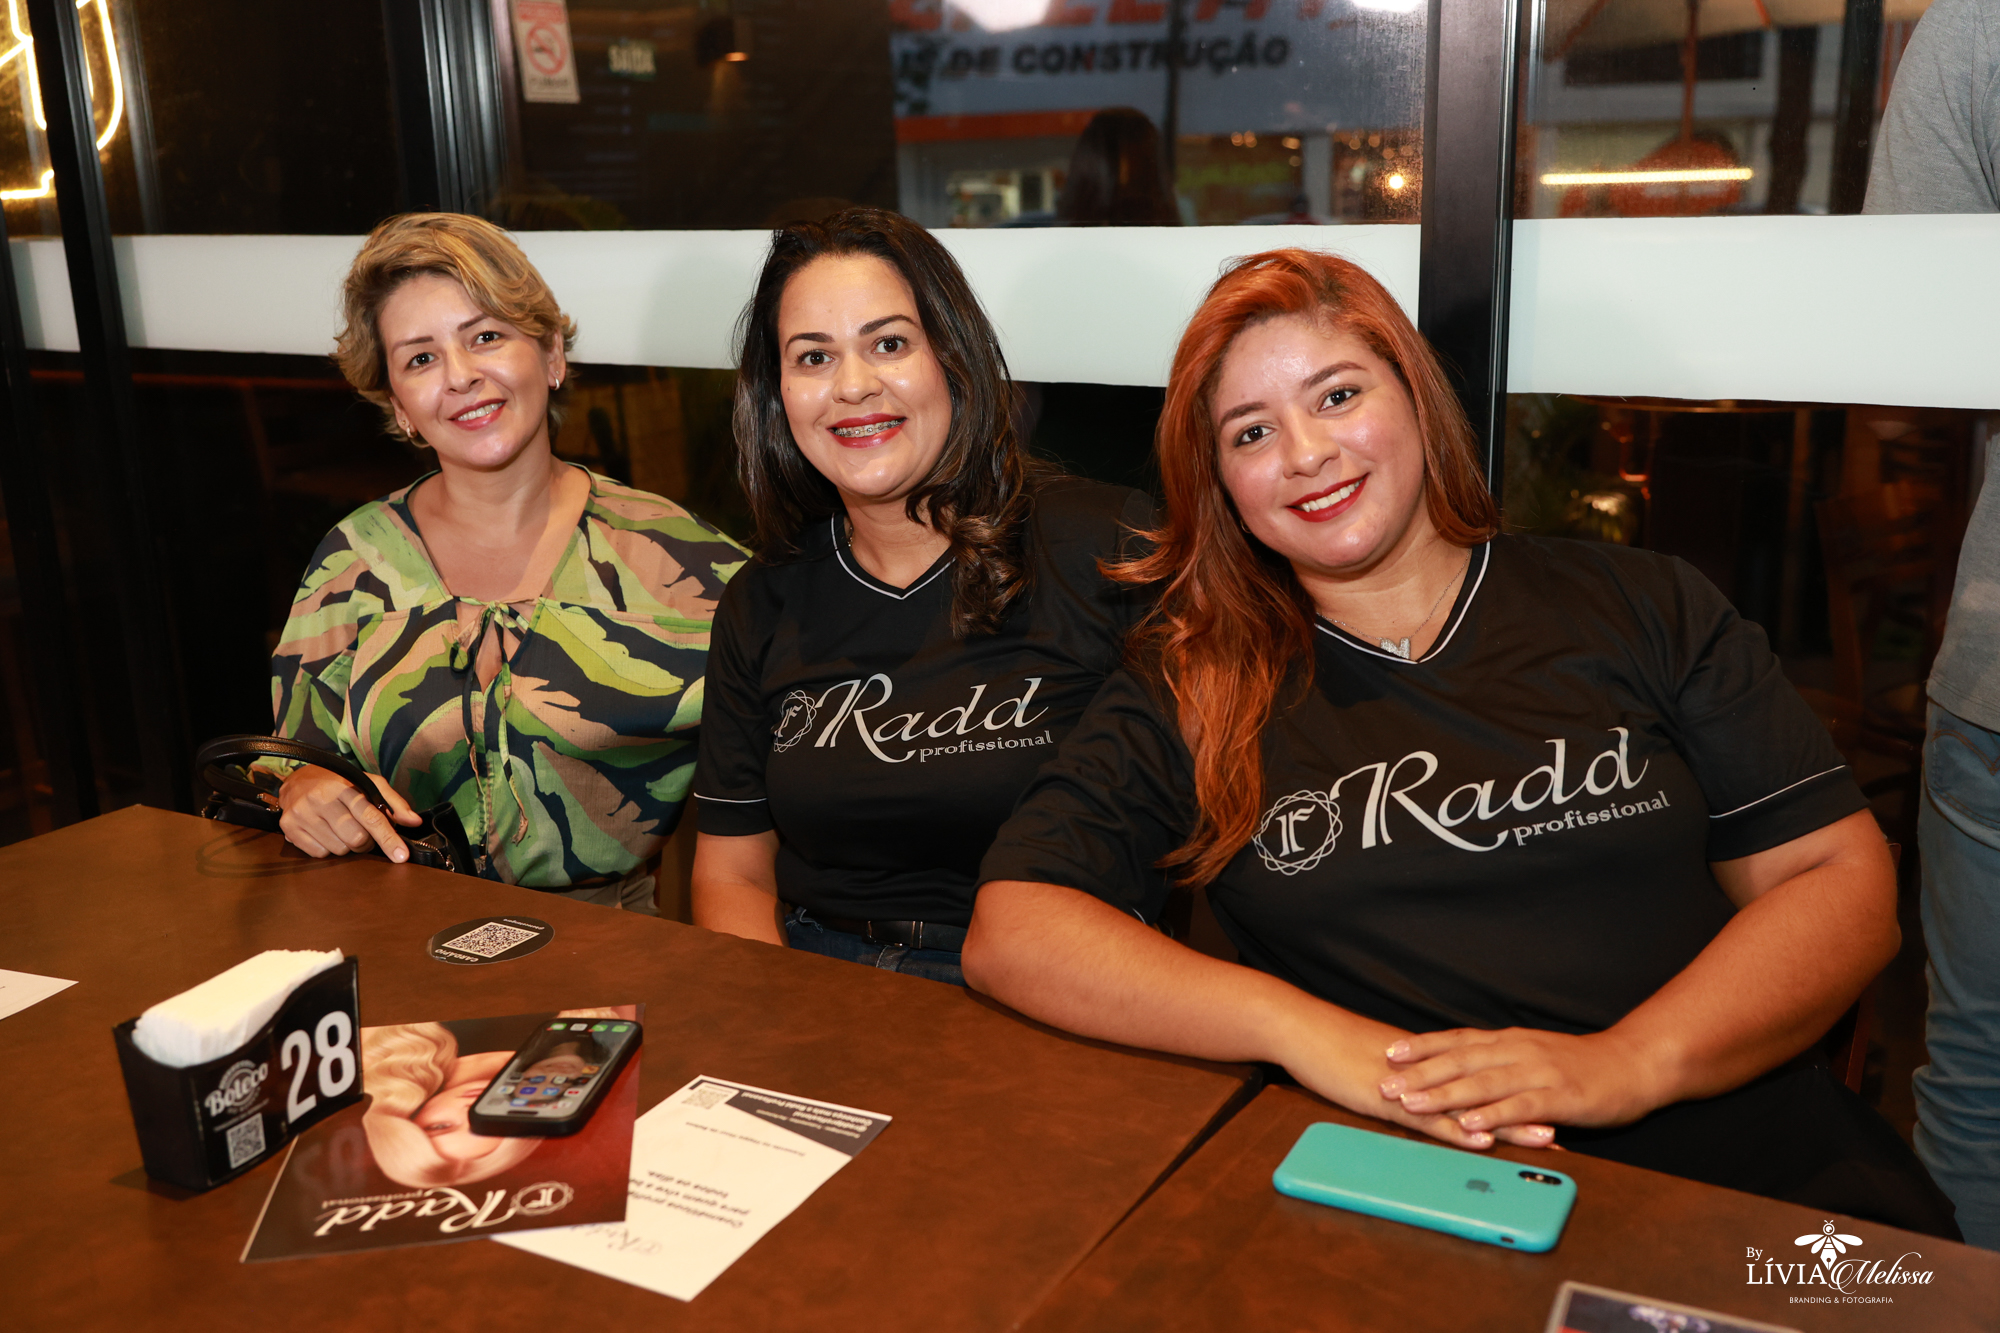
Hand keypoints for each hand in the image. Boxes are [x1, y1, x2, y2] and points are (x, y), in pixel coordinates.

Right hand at [278, 764, 422, 862]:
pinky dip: (327, 848)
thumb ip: (393, 802)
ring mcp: (302, 814)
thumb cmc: (339, 784)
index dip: (389, 839)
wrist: (298, 780)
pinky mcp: (289, 828)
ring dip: (346, 845)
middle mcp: (320, 799)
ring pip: (339, 850)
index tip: (401, 856)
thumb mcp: (368, 783)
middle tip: (361, 830)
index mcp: (343, 787)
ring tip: (340, 828)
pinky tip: (324, 832)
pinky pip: (320, 854)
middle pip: (356, 839)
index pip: (371, 818)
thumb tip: (414, 821)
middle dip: (365, 841)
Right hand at [1269, 1003, 1557, 1152]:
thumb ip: (1407, 1079)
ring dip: (1507, 1122)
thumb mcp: (1378, 1067)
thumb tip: (1427, 1094)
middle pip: (1488, 1090)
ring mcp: (1410, 1085)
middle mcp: (1429, 1071)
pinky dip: (1456, 1130)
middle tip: (1569, 1124)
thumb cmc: (1332, 1047)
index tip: (1553, 1104)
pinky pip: (1428, 1118)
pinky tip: (1482, 1141)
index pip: (1485, 1077)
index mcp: (1430, 1062)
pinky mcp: (1387, 1098)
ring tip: (1546, 1138)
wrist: (1300, 1028)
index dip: (1519, 1091)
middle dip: (1528, 1107)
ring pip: (1468, 1105)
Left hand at [1379, 1027, 1666, 1134]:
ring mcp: (1537, 1073)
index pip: (1458, 1040)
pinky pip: (1518, 1106)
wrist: (1635, 1064)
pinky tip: (1468, 1124)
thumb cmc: (1583, 1064)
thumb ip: (1503, 1061)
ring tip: (1412, 1103)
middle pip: (1460, 1060)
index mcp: (1511, 1042)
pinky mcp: (1557, 1096)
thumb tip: (1467, 1069)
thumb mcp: (1536, 1054)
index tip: (1390, 1052)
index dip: (1423, 1047)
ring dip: (1445, 1094)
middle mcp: (1518, 1052)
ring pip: (1482, 1082)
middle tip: (1384, 1082)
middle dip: (1420, 1072)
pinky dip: (1491, 1115)